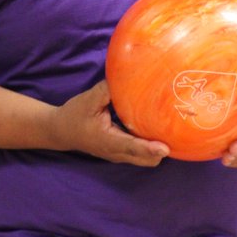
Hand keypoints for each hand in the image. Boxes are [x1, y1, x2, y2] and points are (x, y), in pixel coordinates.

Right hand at [51, 81, 168, 165]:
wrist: (60, 131)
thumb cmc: (75, 114)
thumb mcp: (89, 99)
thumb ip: (107, 90)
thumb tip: (128, 76)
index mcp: (107, 141)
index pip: (131, 147)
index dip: (149, 148)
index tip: (165, 148)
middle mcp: (115, 153)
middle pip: (146, 160)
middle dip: (160, 152)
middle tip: (176, 134)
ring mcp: (118, 156)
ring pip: (145, 161)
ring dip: (157, 151)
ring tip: (172, 133)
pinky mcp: (120, 154)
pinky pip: (140, 156)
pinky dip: (151, 149)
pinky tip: (158, 132)